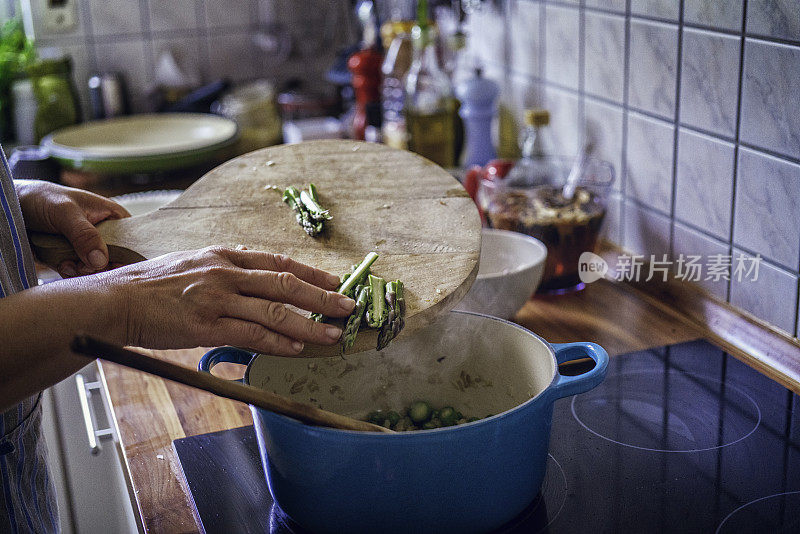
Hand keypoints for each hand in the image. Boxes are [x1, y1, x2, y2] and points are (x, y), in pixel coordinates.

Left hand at [16, 180, 129, 276]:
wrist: (8, 209)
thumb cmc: (40, 199)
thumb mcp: (65, 212)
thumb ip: (85, 235)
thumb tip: (101, 261)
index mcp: (109, 215)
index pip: (132, 236)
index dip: (129, 252)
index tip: (116, 263)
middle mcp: (101, 232)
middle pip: (114, 257)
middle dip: (102, 265)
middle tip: (88, 266)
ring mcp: (84, 246)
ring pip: (96, 267)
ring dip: (84, 270)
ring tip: (70, 263)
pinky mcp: (69, 257)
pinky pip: (78, 271)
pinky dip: (71, 272)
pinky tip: (62, 265)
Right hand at [95, 246, 354, 355]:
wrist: (116, 299)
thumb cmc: (153, 285)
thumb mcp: (193, 263)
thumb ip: (226, 268)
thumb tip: (254, 276)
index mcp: (224, 256)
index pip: (278, 262)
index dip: (311, 272)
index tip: (335, 280)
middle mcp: (226, 273)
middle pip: (285, 284)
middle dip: (322, 295)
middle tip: (348, 305)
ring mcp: (217, 298)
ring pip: (274, 311)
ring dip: (309, 323)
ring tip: (333, 333)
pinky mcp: (206, 324)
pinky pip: (251, 334)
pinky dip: (278, 341)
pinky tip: (297, 347)